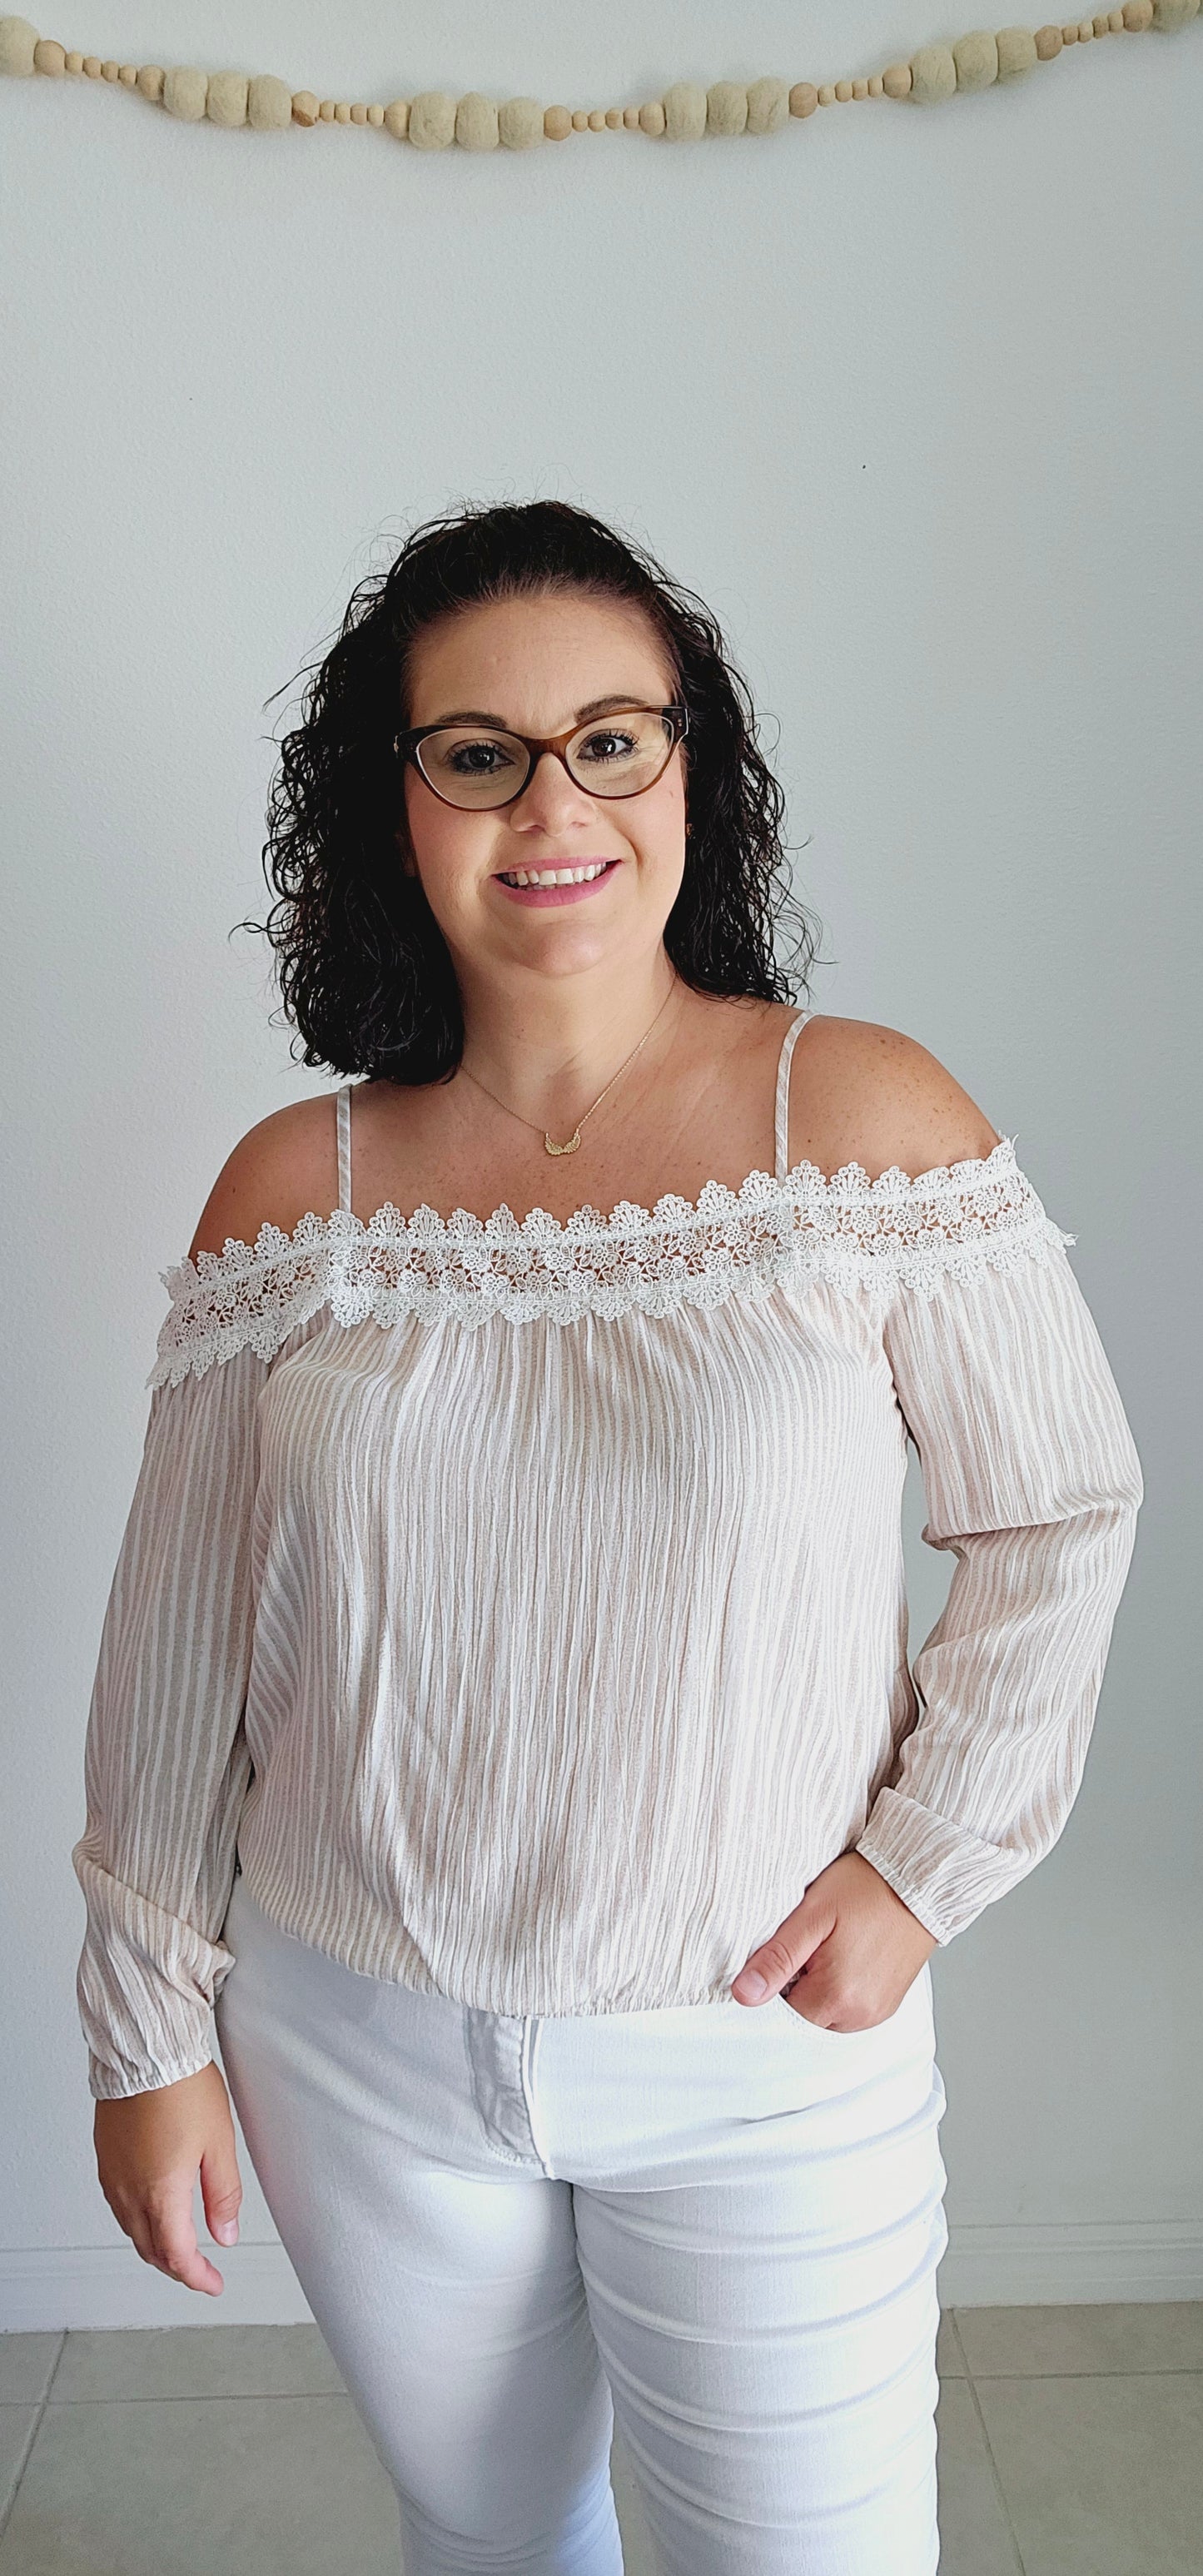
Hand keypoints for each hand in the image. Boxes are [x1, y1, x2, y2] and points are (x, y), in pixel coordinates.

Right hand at [92, 2060, 242, 2296]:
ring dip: (156, 2246)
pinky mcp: (105, 2159)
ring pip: (132, 2230)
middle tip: (201, 2271)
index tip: (214, 2284)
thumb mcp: (219, 2144)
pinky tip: (152, 2211)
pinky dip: (137, 2222)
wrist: (146, 2053)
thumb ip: (223, 2195)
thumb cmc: (183, 2089)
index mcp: (161, 2193)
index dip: (197, 2277)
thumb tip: (226, 2236)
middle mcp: (130, 2191)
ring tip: (180, 2245)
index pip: (178, 2255)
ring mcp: (113, 2176)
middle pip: (151, 2249)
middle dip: (177, 2266)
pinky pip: (119, 2206)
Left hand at [731, 1851, 937, 2029]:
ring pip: (826, 2016)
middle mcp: (860, 2015)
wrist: (920, 1879)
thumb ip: (777, 1958)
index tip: (780, 1954)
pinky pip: (850, 2010)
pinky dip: (839, 1990)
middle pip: (805, 2018)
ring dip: (817, 1990)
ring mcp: (878, 2012)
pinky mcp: (888, 2004)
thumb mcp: (813, 1914)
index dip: (773, 1983)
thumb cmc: (866, 1887)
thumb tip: (743, 1995)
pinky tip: (844, 1956)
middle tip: (806, 1944)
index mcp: (837, 1996)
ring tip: (827, 1947)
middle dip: (795, 1987)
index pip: (781, 2014)